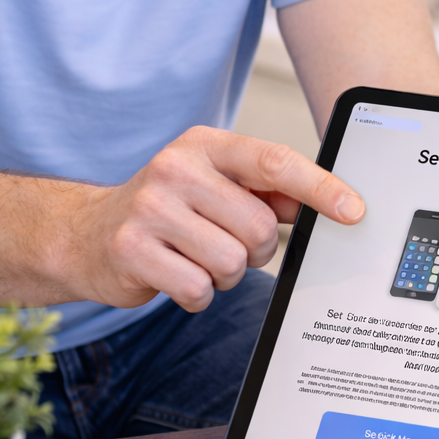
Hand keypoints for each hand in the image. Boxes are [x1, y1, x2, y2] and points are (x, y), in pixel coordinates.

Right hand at [64, 127, 363, 311]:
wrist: (86, 233)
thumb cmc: (167, 207)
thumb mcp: (216, 185)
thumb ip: (268, 191)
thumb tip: (324, 200)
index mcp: (205, 146)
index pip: (273, 161)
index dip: (319, 187)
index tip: (352, 209)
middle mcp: (176, 168)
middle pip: (258, 226)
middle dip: (255, 250)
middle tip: (229, 245)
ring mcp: (150, 209)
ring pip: (231, 262)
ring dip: (225, 274)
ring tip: (198, 258)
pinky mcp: (131, 250)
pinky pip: (198, 288)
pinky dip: (197, 293)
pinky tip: (176, 274)